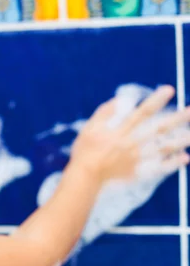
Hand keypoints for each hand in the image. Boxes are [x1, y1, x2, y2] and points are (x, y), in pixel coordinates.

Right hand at [69, 85, 189, 184]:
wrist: (85, 175)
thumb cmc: (85, 150)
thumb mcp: (89, 127)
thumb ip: (104, 112)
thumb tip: (119, 99)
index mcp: (120, 131)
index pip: (142, 113)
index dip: (156, 101)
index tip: (170, 90)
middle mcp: (131, 143)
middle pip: (158, 129)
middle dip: (177, 119)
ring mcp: (136, 158)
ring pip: (163, 148)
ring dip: (181, 140)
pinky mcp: (137, 171)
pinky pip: (158, 167)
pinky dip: (172, 163)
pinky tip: (185, 157)